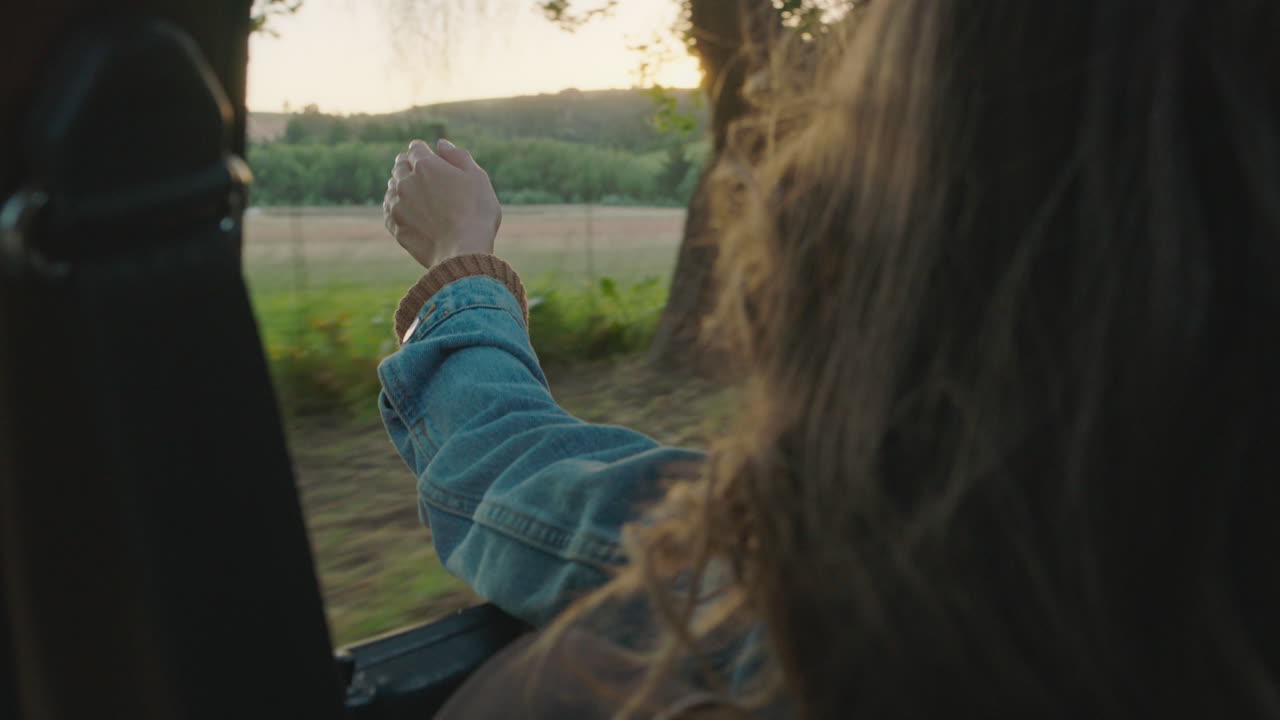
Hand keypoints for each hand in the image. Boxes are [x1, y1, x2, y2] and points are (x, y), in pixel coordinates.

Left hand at [383, 138, 501, 268]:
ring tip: (421, 199)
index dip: (426, 153)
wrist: (462, 253)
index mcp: (426, 165)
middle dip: (411, 167)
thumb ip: (458, 156)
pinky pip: (389, 209)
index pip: (416, 148)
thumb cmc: (476, 214)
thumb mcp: (477, 178)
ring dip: (403, 187)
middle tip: (427, 180)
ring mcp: (397, 204)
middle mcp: (406, 181)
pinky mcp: (394, 226)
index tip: (435, 162)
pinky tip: (412, 214)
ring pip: (392, 187)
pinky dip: (398, 208)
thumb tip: (441, 144)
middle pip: (400, 165)